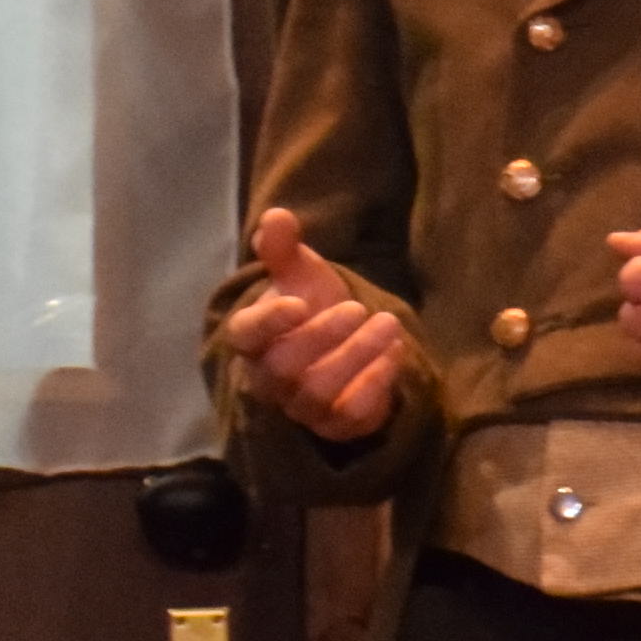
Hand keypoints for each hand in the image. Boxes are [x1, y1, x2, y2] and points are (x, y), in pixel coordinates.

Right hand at [222, 206, 406, 441]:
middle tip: (356, 308)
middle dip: (322, 336)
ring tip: (388, 323)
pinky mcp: (335, 424)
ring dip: (356, 356)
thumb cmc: (313, 306)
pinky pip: (350, 415)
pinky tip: (395, 352)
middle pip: (283, 368)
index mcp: (253, 339)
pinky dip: (375, 383)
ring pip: (318, 392)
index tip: (298, 302)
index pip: (244, 336)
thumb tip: (277, 216)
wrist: (347, 347)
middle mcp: (268, 378)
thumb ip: (283, 247)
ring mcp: (301, 407)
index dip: (268, 323)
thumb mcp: (300, 273)